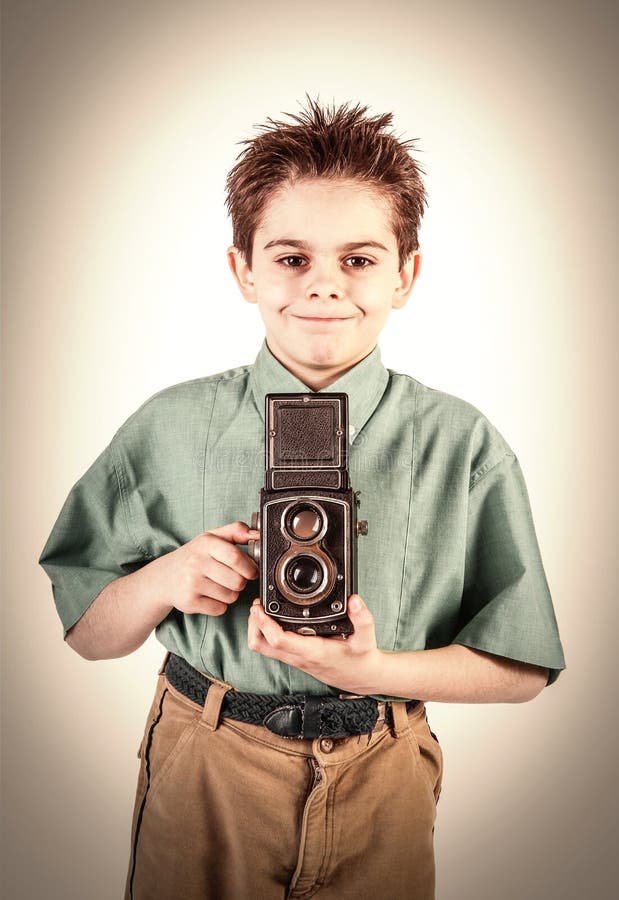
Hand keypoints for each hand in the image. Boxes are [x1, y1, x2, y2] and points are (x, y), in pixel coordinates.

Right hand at [148, 521, 258, 616]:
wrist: (165, 576)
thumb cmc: (195, 555)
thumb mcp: (212, 537)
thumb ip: (236, 531)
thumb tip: (257, 534)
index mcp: (205, 544)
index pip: (235, 556)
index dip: (250, 566)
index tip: (253, 570)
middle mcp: (196, 563)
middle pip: (237, 580)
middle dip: (241, 582)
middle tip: (234, 578)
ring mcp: (191, 584)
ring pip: (230, 596)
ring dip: (231, 593)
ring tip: (220, 585)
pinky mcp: (189, 602)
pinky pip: (220, 609)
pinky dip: (220, 605)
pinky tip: (210, 595)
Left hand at [247, 594, 382, 695]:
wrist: (360, 678)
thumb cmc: (360, 660)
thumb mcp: (366, 639)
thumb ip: (362, 619)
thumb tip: (354, 600)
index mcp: (312, 652)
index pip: (278, 641)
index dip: (264, 624)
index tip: (260, 607)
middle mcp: (299, 657)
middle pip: (261, 646)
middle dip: (254, 625)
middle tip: (258, 605)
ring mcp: (294, 659)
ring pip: (262, 648)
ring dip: (257, 629)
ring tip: (261, 610)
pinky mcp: (294, 658)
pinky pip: (271, 648)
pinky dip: (265, 633)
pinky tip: (273, 618)